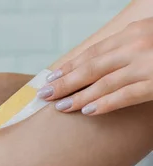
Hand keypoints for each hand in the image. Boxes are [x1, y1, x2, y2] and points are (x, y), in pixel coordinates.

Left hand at [38, 18, 152, 115]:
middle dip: (65, 82)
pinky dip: (104, 104)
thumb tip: (102, 61)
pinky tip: (87, 111)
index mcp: (132, 33)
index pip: (93, 53)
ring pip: (104, 83)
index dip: (70, 66)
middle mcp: (135, 47)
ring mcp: (147, 65)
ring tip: (60, 106)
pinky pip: (126, 95)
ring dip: (79, 96)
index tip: (51, 77)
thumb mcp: (150, 36)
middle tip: (44, 94)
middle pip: (92, 68)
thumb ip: (128, 46)